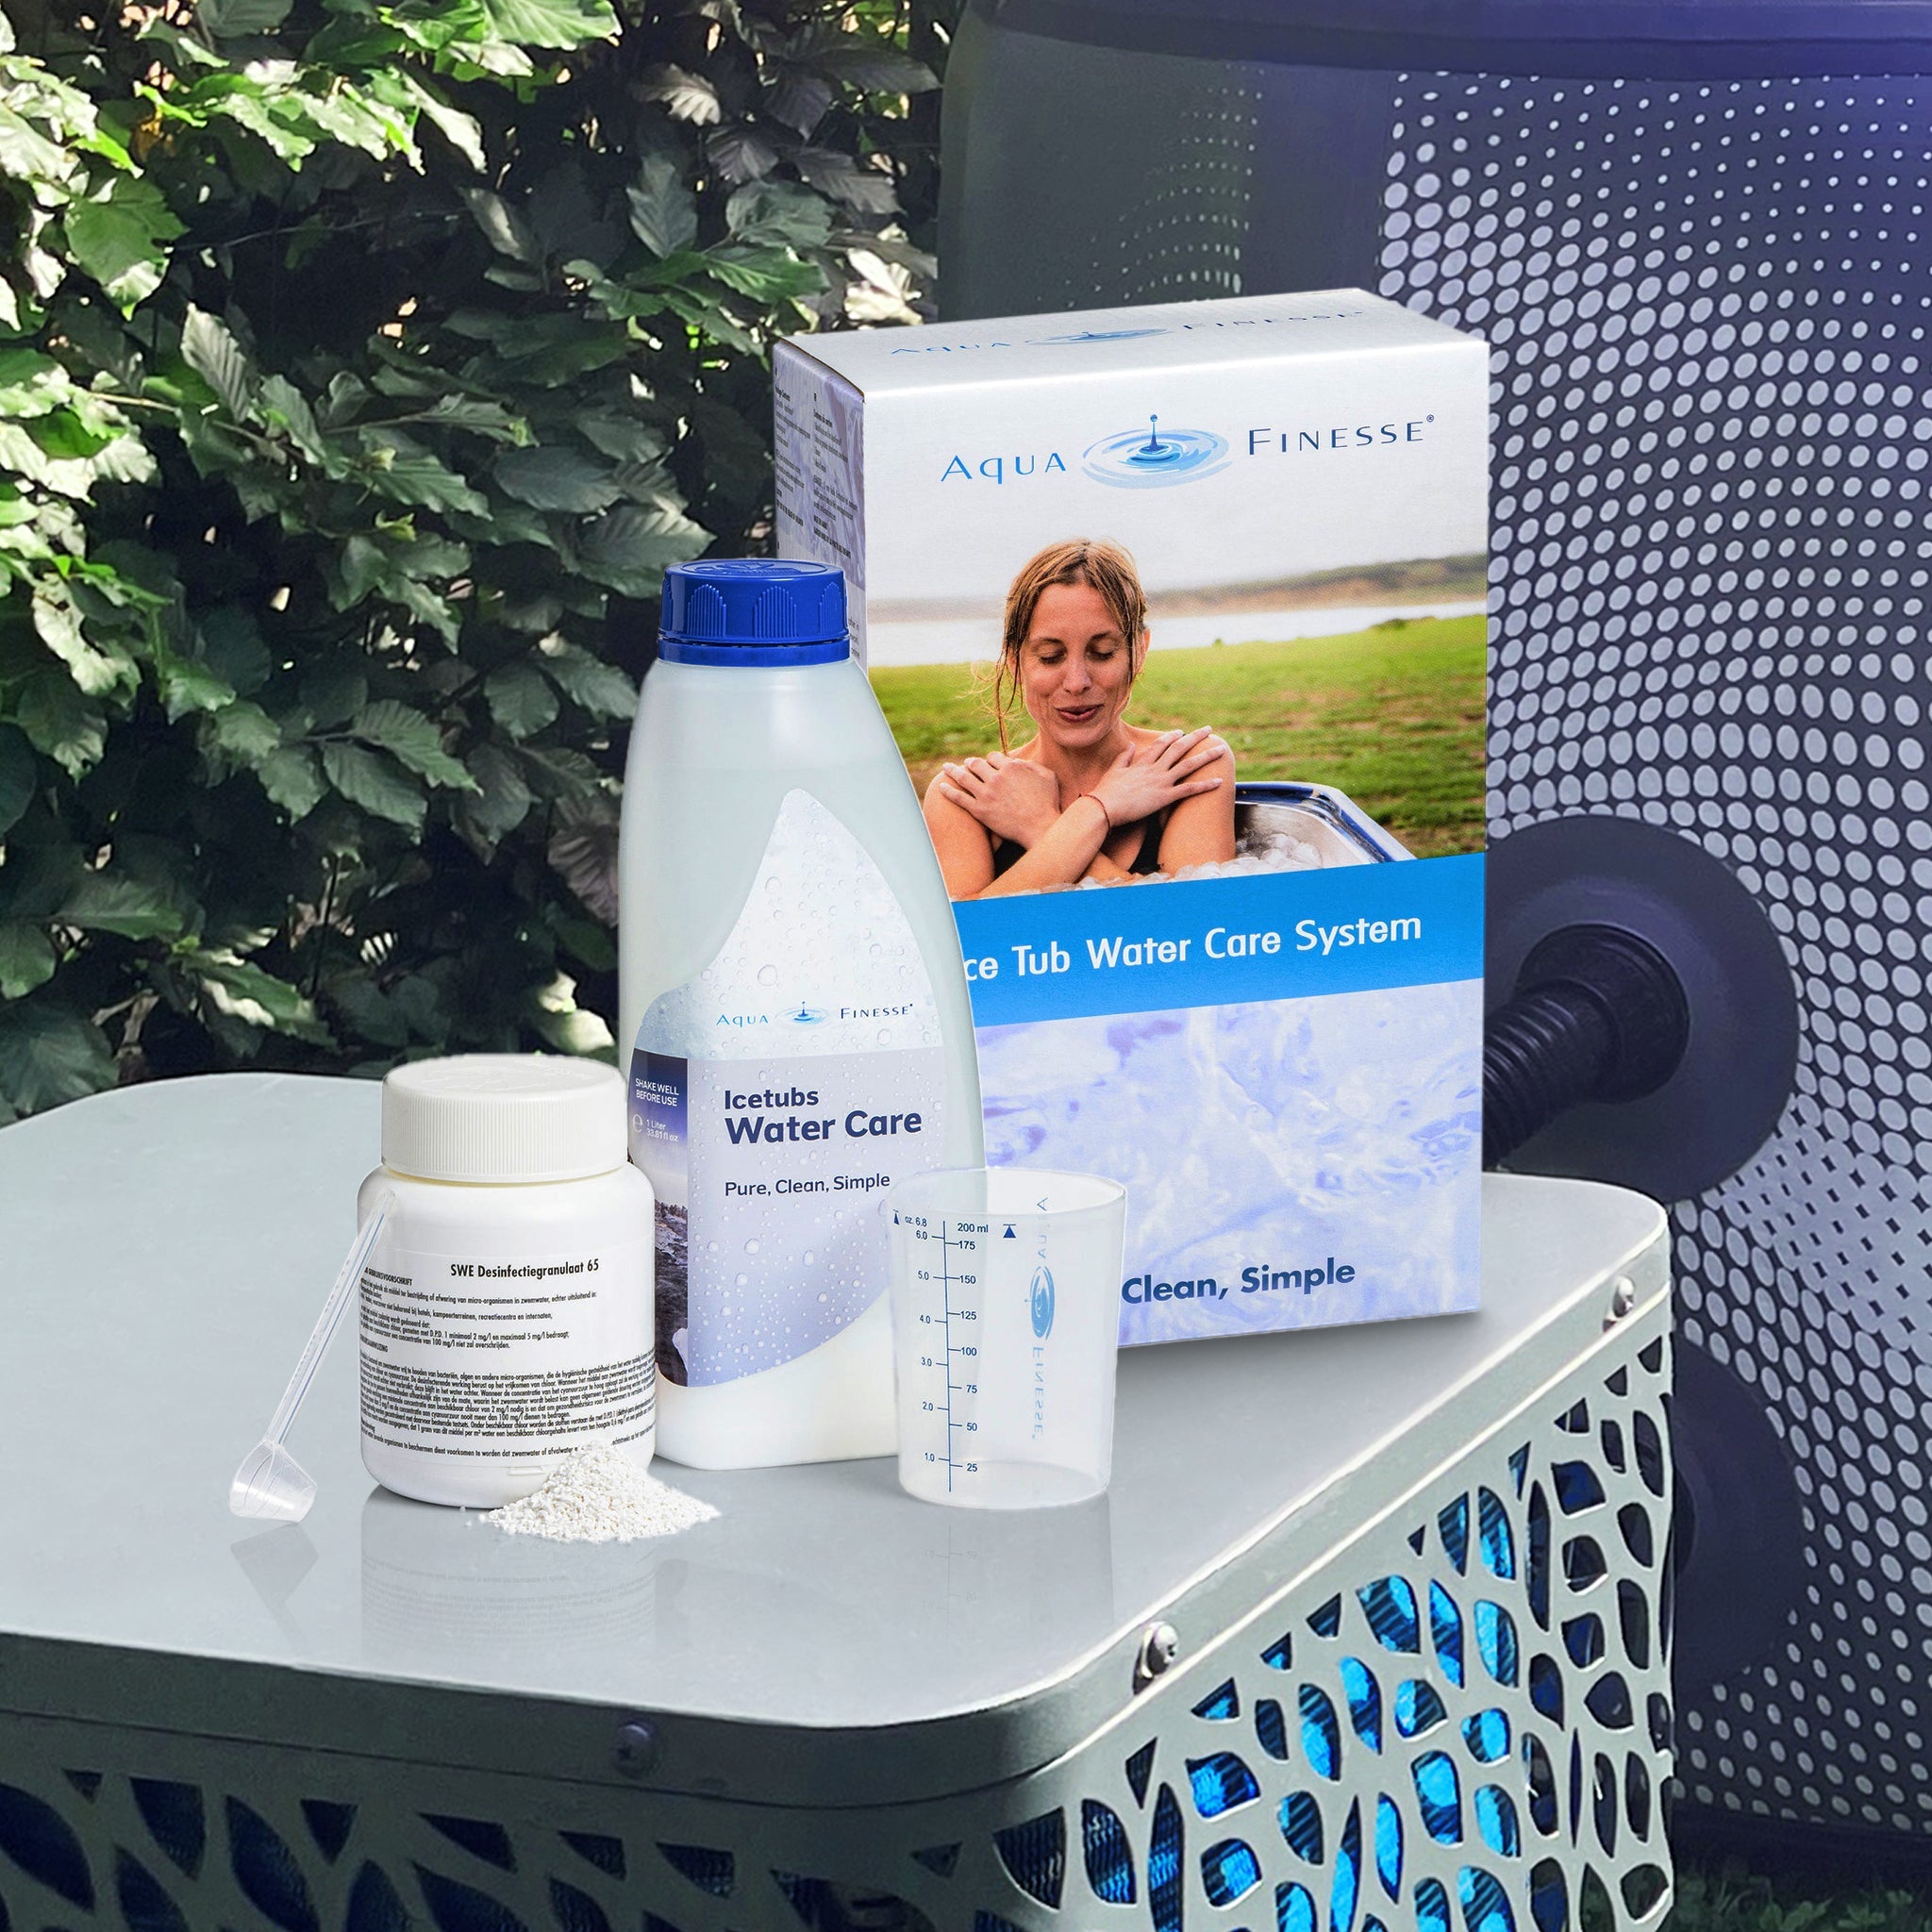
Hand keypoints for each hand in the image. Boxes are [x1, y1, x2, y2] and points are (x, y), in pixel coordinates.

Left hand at [934, 753, 1061, 847]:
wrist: (1040, 827)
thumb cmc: (1048, 803)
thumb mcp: (1047, 776)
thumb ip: (1031, 764)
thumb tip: (1016, 761)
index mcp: (1011, 767)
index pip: (993, 757)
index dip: (990, 759)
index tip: (988, 762)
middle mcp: (996, 778)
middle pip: (976, 764)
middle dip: (971, 762)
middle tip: (967, 763)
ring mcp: (985, 794)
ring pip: (964, 778)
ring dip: (953, 771)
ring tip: (946, 768)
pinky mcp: (979, 810)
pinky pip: (959, 798)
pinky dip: (948, 791)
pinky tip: (941, 787)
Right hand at [1087, 727, 1226, 831]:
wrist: (1103, 807)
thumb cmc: (1105, 792)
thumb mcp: (1113, 771)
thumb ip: (1123, 757)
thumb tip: (1131, 745)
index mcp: (1141, 763)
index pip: (1160, 745)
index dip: (1172, 737)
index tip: (1181, 732)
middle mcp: (1154, 769)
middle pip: (1179, 748)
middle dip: (1195, 737)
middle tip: (1208, 730)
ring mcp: (1161, 782)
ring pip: (1189, 765)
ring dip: (1207, 756)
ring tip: (1221, 749)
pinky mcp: (1164, 797)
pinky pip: (1189, 789)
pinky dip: (1205, 785)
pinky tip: (1219, 781)